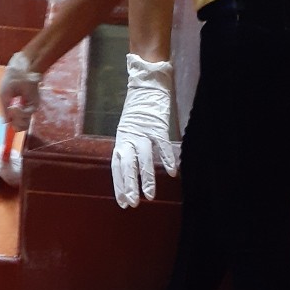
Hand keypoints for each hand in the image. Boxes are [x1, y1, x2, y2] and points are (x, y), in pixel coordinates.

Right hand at [0, 51, 41, 131]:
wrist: (18, 69)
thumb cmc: (10, 81)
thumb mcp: (3, 96)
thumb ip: (5, 110)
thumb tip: (5, 123)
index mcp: (17, 109)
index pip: (16, 124)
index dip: (11, 124)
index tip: (8, 117)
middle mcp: (25, 110)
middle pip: (21, 128)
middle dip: (14, 124)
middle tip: (11, 112)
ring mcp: (30, 108)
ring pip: (24, 125)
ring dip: (16, 118)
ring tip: (12, 107)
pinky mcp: (35, 104)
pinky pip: (27, 115)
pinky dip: (19, 113)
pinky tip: (14, 106)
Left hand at [111, 53, 176, 207]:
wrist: (147, 85)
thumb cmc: (139, 112)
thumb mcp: (128, 131)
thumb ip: (129, 149)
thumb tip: (132, 172)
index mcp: (121, 140)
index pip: (118, 166)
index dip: (119, 184)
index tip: (123, 202)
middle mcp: (130, 137)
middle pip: (128, 165)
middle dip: (129, 185)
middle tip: (132, 203)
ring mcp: (144, 131)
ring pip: (144, 158)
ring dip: (147, 178)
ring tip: (149, 195)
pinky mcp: (157, 125)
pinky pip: (162, 145)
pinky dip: (168, 158)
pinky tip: (172, 172)